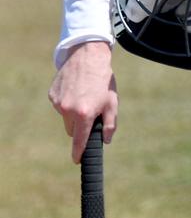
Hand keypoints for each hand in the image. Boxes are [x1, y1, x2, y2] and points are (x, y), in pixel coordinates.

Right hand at [48, 41, 117, 162]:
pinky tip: (76, 90)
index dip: (78, 152)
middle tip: (91, 112)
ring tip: (85, 95)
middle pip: (72, 130)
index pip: (79, 140)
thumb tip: (106, 140)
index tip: (77, 160)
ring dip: (74, 113)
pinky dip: (67, 102)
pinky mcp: (52, 95)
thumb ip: (110, 124)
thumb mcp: (112, 102)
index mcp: (84, 114)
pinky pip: (60, 106)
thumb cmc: (103, 81)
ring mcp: (58, 103)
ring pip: (66, 117)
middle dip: (80, 126)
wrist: (88, 57)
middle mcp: (68, 110)